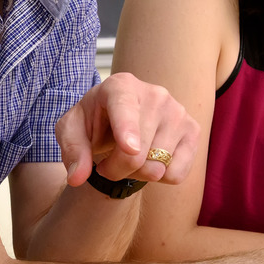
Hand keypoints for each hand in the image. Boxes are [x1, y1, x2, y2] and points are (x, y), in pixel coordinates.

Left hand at [56, 72, 200, 186]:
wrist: (119, 119)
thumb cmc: (93, 121)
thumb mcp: (71, 131)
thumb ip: (72, 151)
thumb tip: (77, 178)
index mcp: (120, 86)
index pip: (124, 109)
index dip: (127, 130)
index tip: (129, 148)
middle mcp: (155, 94)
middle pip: (136, 154)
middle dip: (115, 170)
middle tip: (105, 164)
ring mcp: (177, 112)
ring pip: (157, 167)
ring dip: (137, 174)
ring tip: (128, 157)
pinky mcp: (192, 130)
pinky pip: (176, 173)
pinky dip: (160, 177)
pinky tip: (150, 160)